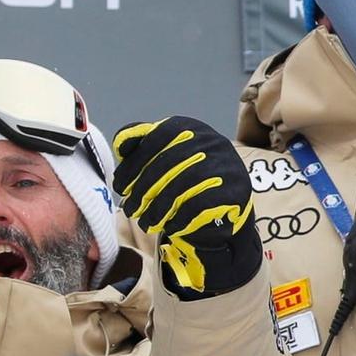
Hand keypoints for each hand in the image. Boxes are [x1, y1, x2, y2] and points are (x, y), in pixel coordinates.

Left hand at [111, 117, 261, 298]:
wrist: (223, 208)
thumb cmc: (185, 181)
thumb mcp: (164, 158)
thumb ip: (143, 146)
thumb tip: (121, 144)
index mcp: (191, 127)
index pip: (157, 138)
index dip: (134, 164)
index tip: (119, 186)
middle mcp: (211, 141)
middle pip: (168, 164)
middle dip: (143, 189)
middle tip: (129, 209)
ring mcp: (226, 165)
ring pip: (182, 186)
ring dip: (158, 208)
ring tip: (145, 222)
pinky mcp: (235, 190)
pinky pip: (200, 205)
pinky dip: (179, 219)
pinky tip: (169, 228)